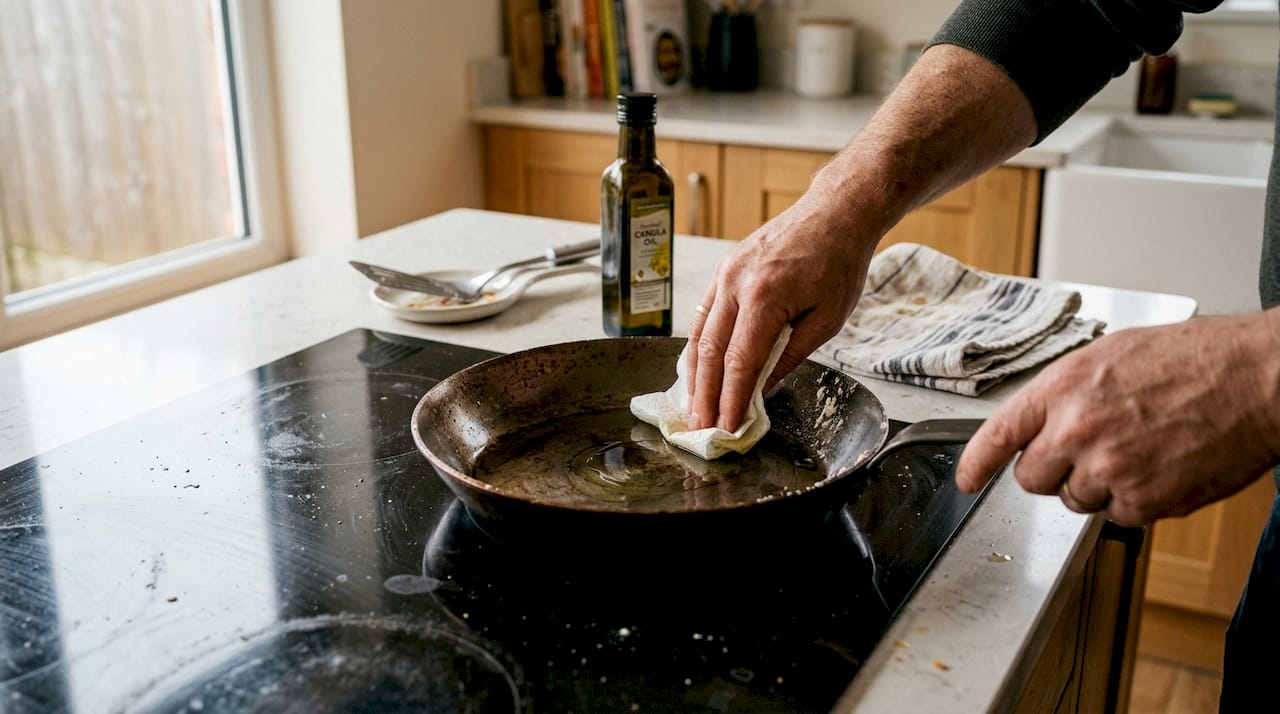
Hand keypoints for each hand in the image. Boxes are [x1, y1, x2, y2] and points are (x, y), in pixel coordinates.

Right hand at [685, 195, 876, 431]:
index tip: (726, 427)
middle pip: (710, 351)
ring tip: (694, 406)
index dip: (730, 399)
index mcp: (765, 297)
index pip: (739, 361)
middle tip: (701, 426)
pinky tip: (698, 369)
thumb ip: (790, 357)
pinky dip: (698, 345)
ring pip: (699, 333)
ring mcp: (724, 273)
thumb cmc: (839, 264)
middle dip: (704, 394)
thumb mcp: (827, 320)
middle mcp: (736, 284)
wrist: (835, 213)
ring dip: (694, 374)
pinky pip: (703, 314)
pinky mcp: (723, 269)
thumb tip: (761, 391)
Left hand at [955, 311, 1279, 526]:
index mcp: (1063, 387)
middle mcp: (1077, 429)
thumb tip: (1043, 423)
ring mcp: (1109, 468)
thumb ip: (1067, 393)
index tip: (967, 479)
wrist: (1255, 379)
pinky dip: (1137, 500)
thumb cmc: (1193, 359)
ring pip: (1076, 499)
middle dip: (1053, 470)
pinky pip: (1119, 515)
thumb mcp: (1110, 355)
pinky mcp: (1143, 499)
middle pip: (1031, 478)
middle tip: (1090, 451)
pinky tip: (1161, 468)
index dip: (977, 462)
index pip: (999, 433)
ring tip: (1140, 450)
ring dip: (1099, 485)